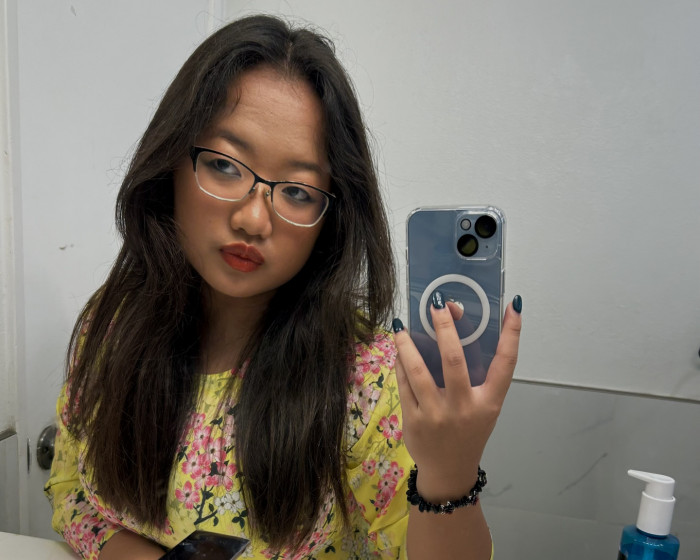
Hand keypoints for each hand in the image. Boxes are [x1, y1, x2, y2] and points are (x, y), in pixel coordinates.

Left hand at [393, 293, 521, 500]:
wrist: (448, 471)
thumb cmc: (469, 430)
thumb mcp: (483, 406)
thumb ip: (476, 374)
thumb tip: (455, 327)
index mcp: (489, 402)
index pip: (506, 362)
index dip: (512, 333)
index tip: (514, 305)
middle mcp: (464, 407)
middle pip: (454, 360)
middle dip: (445, 327)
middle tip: (437, 303)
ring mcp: (436, 415)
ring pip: (418, 370)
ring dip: (407, 343)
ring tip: (401, 323)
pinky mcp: (413, 420)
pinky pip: (404, 383)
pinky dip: (400, 363)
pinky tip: (398, 349)